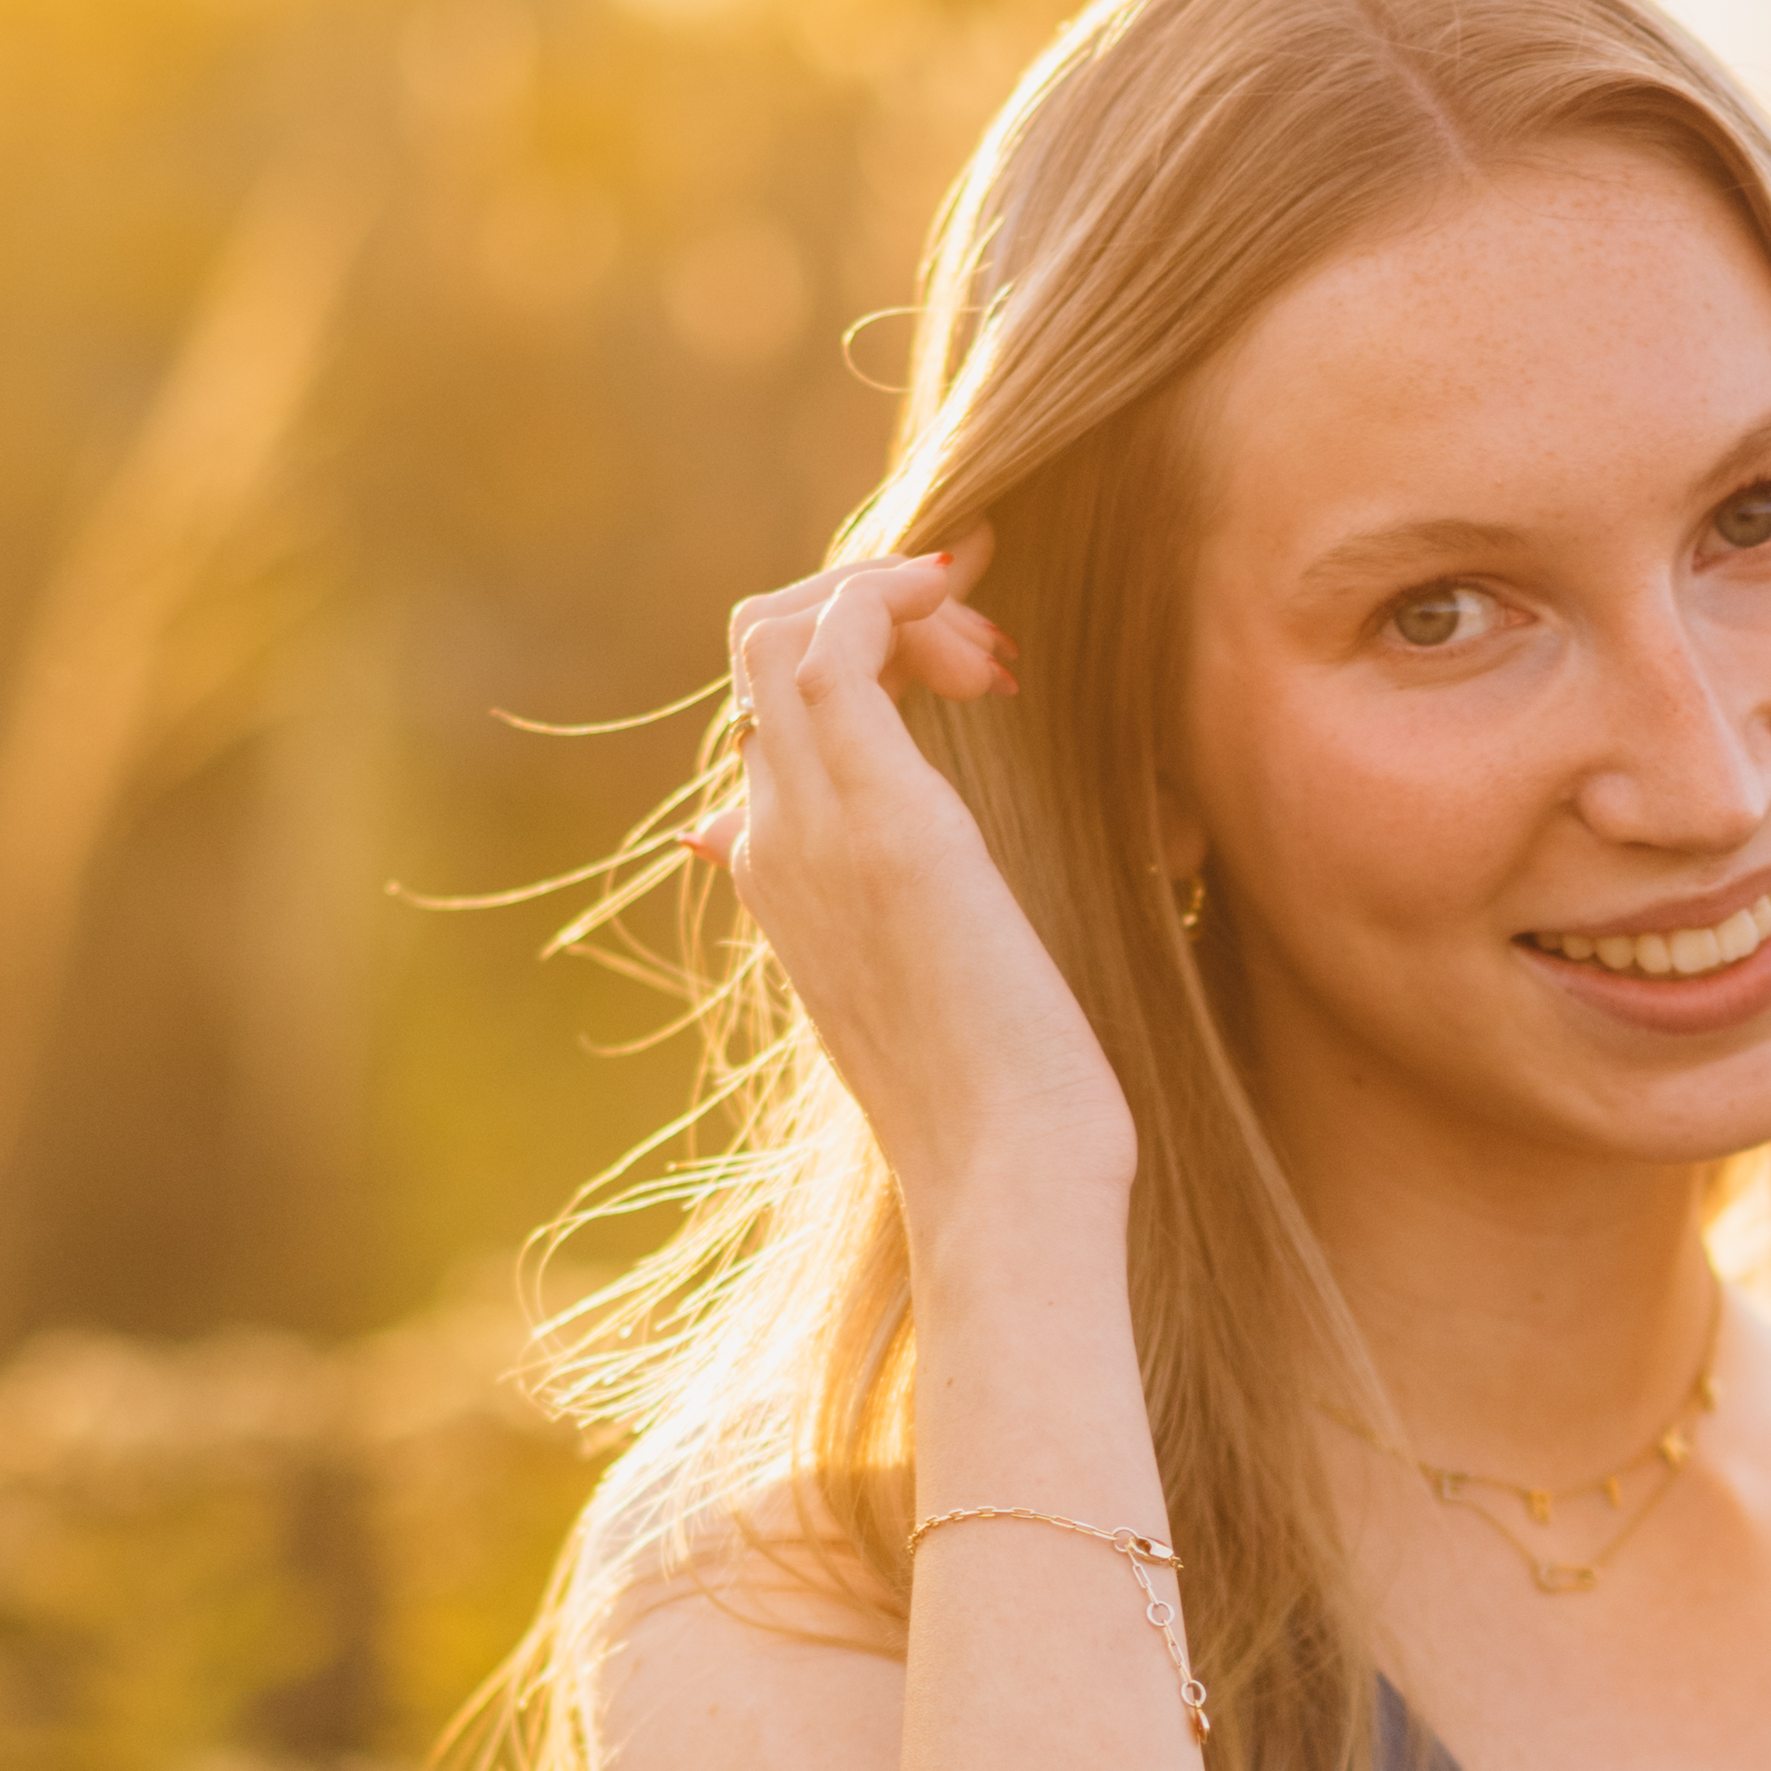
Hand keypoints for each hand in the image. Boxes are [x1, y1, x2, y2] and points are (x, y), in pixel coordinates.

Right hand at [694, 533, 1135, 1248]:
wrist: (1009, 1178)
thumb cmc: (1001, 1098)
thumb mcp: (928, 985)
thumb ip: (872, 904)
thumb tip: (788, 851)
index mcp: (777, 877)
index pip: (767, 711)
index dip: (858, 651)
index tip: (976, 668)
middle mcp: (770, 843)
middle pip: (761, 651)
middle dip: (875, 609)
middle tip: (992, 659)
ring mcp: (811, 828)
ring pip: (779, 630)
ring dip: (889, 598)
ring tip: (994, 653)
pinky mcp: (881, 816)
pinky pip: (828, 647)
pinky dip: (887, 593)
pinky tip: (963, 600)